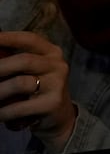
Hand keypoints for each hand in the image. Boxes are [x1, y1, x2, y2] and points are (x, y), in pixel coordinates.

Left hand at [0, 30, 77, 153]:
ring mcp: (57, 84)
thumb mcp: (32, 72)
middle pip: (24, 60)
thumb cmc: (38, 90)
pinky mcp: (52, 103)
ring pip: (21, 83)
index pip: (30, 39)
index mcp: (51, 52)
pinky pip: (19, 107)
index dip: (9, 37)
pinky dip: (3, 112)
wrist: (59, 116)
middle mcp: (57, 65)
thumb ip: (16, 63)